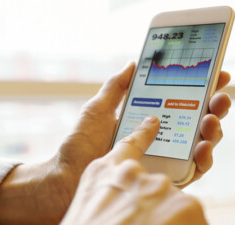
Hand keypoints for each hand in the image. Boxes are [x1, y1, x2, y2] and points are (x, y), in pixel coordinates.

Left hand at [0, 63, 229, 223]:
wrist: (68, 175)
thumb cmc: (80, 142)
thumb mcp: (97, 108)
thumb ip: (115, 87)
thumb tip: (133, 63)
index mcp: (144, 119)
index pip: (178, 102)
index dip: (199, 88)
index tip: (215, 74)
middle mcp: (157, 138)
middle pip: (194, 120)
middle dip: (212, 106)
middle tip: (220, 95)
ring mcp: (161, 157)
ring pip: (198, 143)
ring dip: (212, 130)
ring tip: (211, 118)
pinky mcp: (162, 178)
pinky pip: (191, 170)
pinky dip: (203, 158)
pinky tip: (203, 146)